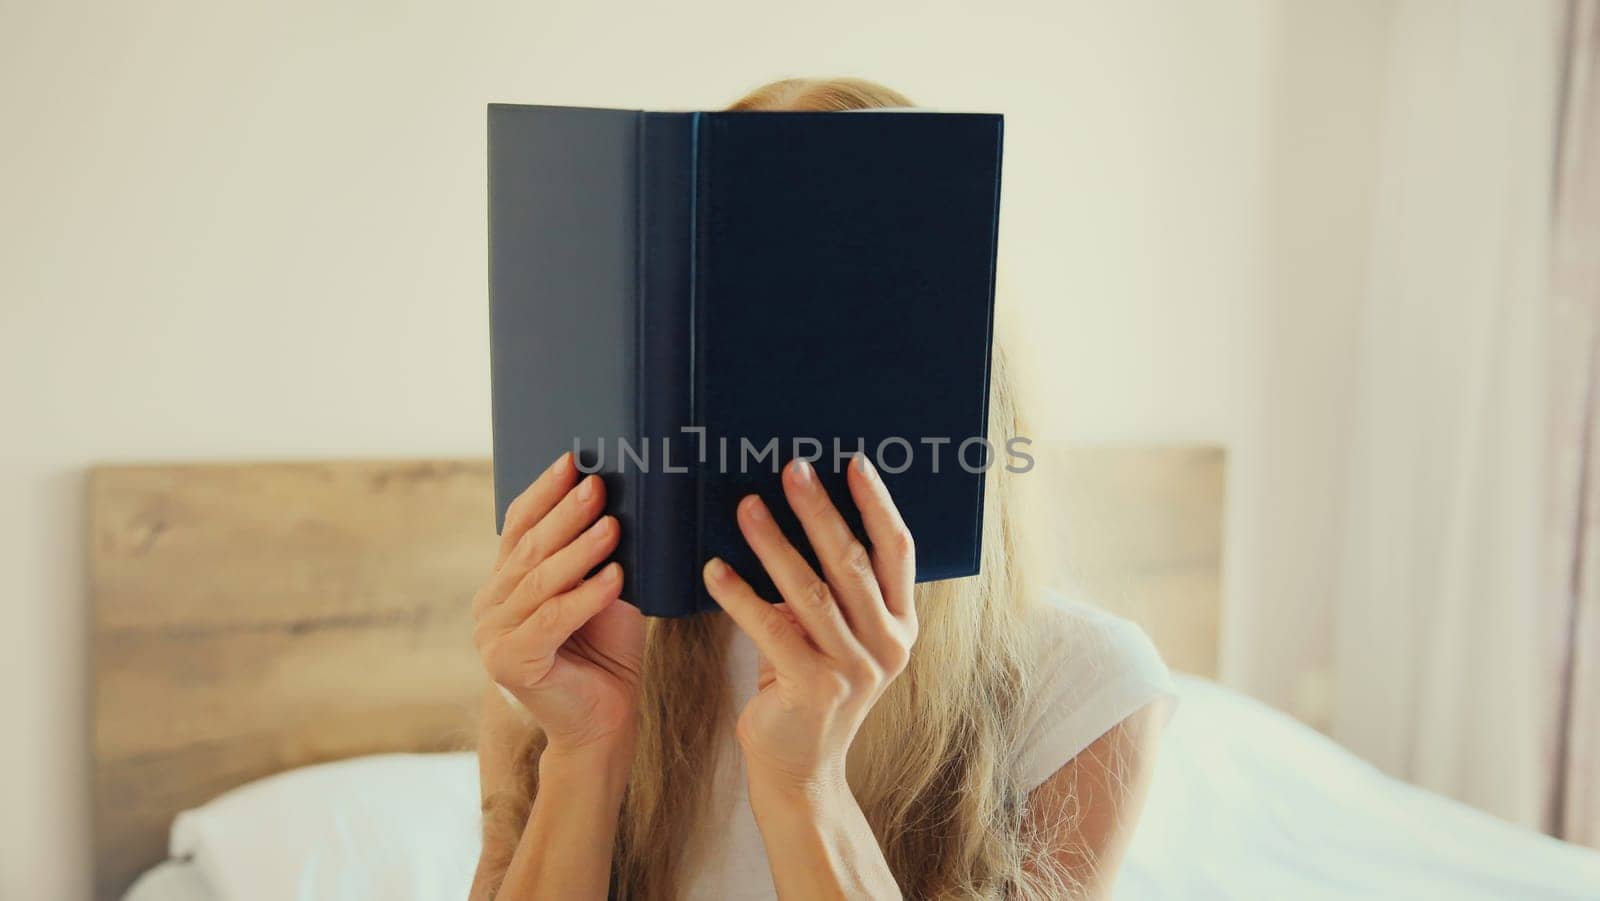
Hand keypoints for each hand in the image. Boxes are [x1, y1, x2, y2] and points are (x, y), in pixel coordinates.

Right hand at [472, 452, 644, 754]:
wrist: (606, 719)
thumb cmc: (607, 650)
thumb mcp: (601, 589)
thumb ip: (593, 554)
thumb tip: (613, 499)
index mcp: (503, 583)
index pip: (518, 527)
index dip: (544, 493)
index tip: (572, 461)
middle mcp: (489, 606)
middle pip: (528, 550)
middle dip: (565, 514)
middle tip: (597, 485)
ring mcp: (492, 636)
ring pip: (540, 583)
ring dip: (579, 551)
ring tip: (612, 526)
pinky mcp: (510, 664)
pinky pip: (552, 620)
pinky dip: (585, 597)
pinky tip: (615, 578)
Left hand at [701, 454, 917, 792]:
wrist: (800, 769)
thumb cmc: (809, 688)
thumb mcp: (837, 636)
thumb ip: (833, 589)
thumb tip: (794, 513)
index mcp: (901, 624)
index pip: (897, 551)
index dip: (877, 504)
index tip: (854, 463)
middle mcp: (886, 645)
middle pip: (852, 562)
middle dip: (820, 510)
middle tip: (792, 469)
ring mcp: (854, 669)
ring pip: (811, 591)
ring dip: (775, 542)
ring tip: (746, 506)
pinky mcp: (813, 688)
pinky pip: (771, 628)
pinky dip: (739, 595)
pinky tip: (714, 569)